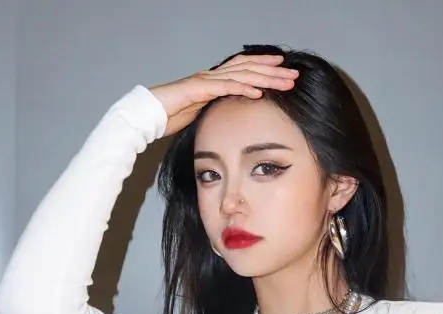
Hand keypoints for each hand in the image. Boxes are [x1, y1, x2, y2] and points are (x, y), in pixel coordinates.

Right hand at [149, 54, 297, 135]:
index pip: (244, 69)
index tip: (284, 71)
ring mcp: (205, 80)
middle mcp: (212, 76)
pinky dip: (243, 88)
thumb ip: (217, 109)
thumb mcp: (202, 113)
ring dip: (265, 77)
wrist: (148, 114)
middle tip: (294, 74)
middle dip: (273, 71)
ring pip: (241, 74)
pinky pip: (224, 87)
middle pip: (248, 69)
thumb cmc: (171, 115)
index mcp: (214, 81)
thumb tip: (232, 116)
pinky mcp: (198, 89)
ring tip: (284, 81)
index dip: (264, 68)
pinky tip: (259, 91)